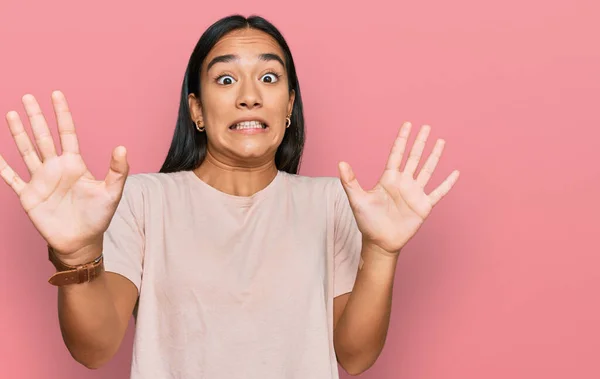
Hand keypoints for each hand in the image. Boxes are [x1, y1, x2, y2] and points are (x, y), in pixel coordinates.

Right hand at [0, 91, 128, 263]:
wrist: (81, 242)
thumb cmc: (98, 217)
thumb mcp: (112, 193)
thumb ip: (117, 171)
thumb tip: (122, 147)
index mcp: (74, 164)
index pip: (67, 133)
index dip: (61, 114)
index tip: (56, 94)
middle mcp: (55, 168)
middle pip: (43, 137)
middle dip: (35, 117)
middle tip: (27, 96)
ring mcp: (40, 180)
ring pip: (26, 151)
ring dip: (18, 133)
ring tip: (11, 113)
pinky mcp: (28, 196)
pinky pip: (11, 177)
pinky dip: (1, 166)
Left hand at [338, 122, 458, 253]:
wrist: (380, 242)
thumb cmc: (367, 221)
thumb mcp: (356, 199)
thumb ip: (350, 181)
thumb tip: (340, 163)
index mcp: (388, 178)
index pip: (397, 154)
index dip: (402, 139)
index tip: (408, 124)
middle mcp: (403, 183)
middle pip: (414, 157)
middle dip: (420, 142)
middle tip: (426, 127)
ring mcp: (414, 193)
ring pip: (427, 170)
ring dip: (434, 156)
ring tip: (441, 142)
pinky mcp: (423, 206)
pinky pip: (438, 192)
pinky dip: (447, 183)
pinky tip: (455, 172)